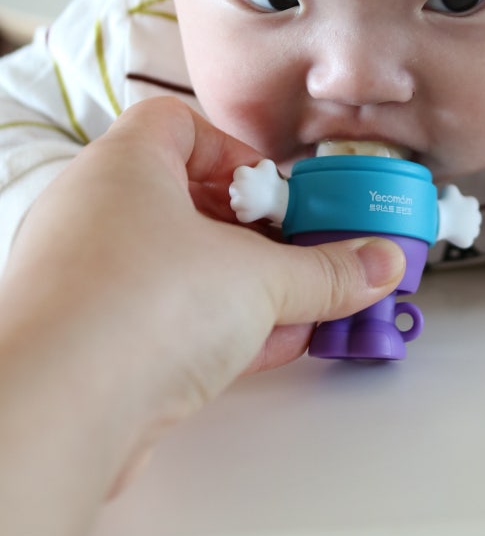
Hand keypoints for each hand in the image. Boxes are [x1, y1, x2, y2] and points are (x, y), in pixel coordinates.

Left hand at [4, 97, 405, 482]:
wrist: (58, 410)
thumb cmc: (134, 309)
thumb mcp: (260, 279)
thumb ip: (327, 271)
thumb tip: (376, 261)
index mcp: (123, 166)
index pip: (179, 124)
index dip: (237, 155)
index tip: (281, 196)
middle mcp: (92, 214)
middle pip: (185, 202)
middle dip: (254, 234)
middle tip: (304, 255)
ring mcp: (86, 281)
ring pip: (176, 269)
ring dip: (243, 289)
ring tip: (301, 309)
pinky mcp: (90, 344)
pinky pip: (162, 322)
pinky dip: (215, 330)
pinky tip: (269, 348)